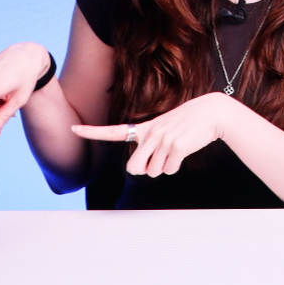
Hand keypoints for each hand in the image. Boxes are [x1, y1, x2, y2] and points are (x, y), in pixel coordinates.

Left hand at [69, 92, 239, 177]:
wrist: (211, 113)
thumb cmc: (186, 124)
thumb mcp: (163, 129)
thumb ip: (148, 146)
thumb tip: (140, 171)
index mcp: (144, 128)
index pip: (113, 131)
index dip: (92, 132)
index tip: (73, 128)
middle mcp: (149, 133)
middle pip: (134, 169)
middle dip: (145, 170)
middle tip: (158, 159)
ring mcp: (162, 140)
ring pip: (153, 172)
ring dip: (164, 167)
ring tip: (175, 149)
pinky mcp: (176, 147)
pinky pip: (170, 170)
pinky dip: (176, 166)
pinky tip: (184, 151)